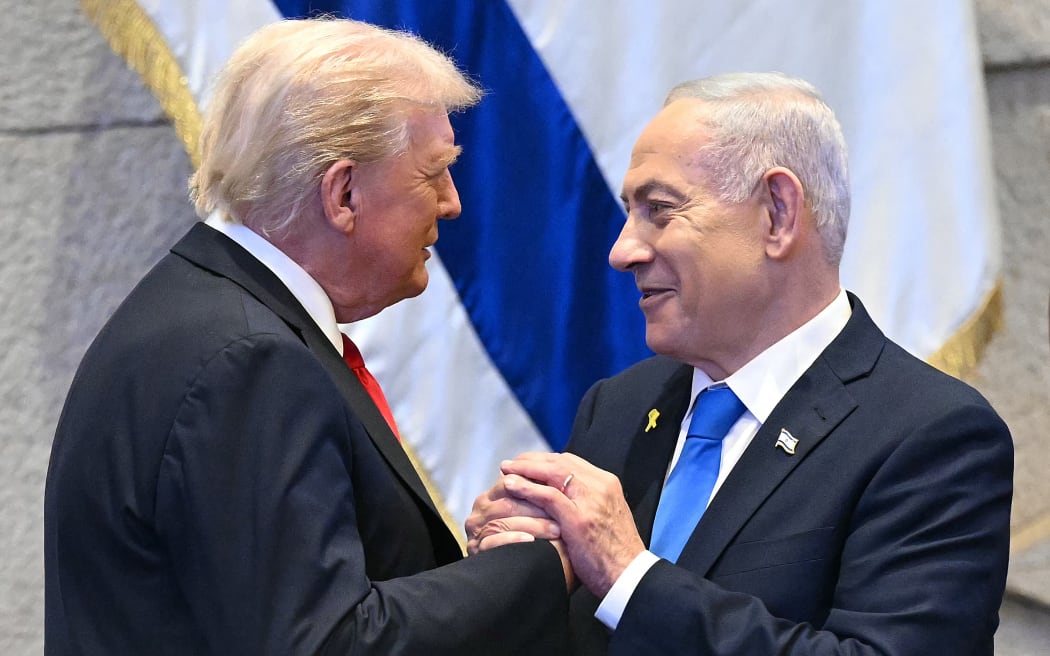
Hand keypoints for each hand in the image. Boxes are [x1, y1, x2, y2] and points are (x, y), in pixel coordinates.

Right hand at [465, 473, 559, 554]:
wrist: (539, 576)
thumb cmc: (548, 543)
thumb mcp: (546, 513)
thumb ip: (544, 492)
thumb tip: (562, 466)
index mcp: (494, 495)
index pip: (512, 482)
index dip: (538, 486)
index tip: (564, 490)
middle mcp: (482, 510)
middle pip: (507, 501)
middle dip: (537, 506)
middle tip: (563, 512)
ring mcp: (477, 531)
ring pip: (502, 520)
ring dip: (531, 524)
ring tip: (556, 530)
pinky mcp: (476, 550)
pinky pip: (492, 542)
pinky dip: (513, 540)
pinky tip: (531, 542)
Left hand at [500, 452, 644, 597]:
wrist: (630, 576)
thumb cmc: (614, 553)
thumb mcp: (604, 517)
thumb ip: (587, 502)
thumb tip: (563, 495)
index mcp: (607, 483)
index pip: (571, 461)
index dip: (545, 460)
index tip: (526, 463)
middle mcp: (600, 486)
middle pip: (560, 461)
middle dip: (531, 460)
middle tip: (510, 464)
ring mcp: (591, 501)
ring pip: (553, 473)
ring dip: (525, 469)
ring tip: (505, 470)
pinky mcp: (579, 519)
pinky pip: (548, 496)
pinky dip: (527, 488)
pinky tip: (511, 485)